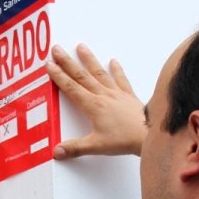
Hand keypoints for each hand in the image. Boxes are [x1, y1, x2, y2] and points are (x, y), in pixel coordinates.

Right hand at [47, 44, 145, 158]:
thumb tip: (56, 152)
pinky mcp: (129, 96)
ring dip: (89, 60)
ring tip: (81, 47)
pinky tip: (113, 61)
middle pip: (81, 76)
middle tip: (57, 50)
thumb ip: (75, 148)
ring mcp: (117, 94)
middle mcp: (103, 96)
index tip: (49, 65)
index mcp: (93, 106)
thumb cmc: (124, 140)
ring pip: (99, 73)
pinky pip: (121, 80)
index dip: (58, 76)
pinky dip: (117, 70)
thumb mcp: (96, 146)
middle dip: (67, 62)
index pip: (71, 88)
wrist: (149, 134)